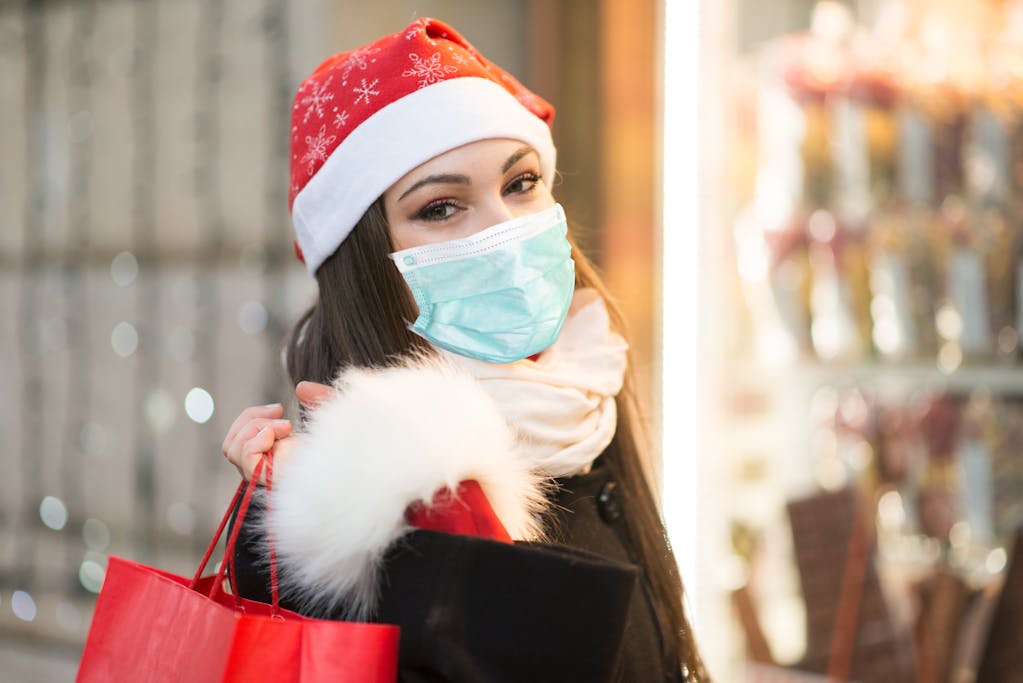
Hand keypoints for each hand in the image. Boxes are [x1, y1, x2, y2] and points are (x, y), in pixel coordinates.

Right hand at [221, 382, 336, 482]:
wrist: (354, 471)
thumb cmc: (344, 450)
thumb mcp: (332, 419)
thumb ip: (317, 399)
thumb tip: (302, 388)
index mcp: (272, 457)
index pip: (237, 438)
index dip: (252, 416)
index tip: (280, 409)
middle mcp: (263, 470)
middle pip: (230, 444)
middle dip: (252, 420)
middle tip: (282, 417)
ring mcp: (263, 477)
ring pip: (232, 450)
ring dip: (256, 428)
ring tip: (286, 428)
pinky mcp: (269, 481)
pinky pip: (246, 459)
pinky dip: (256, 440)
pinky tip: (279, 435)